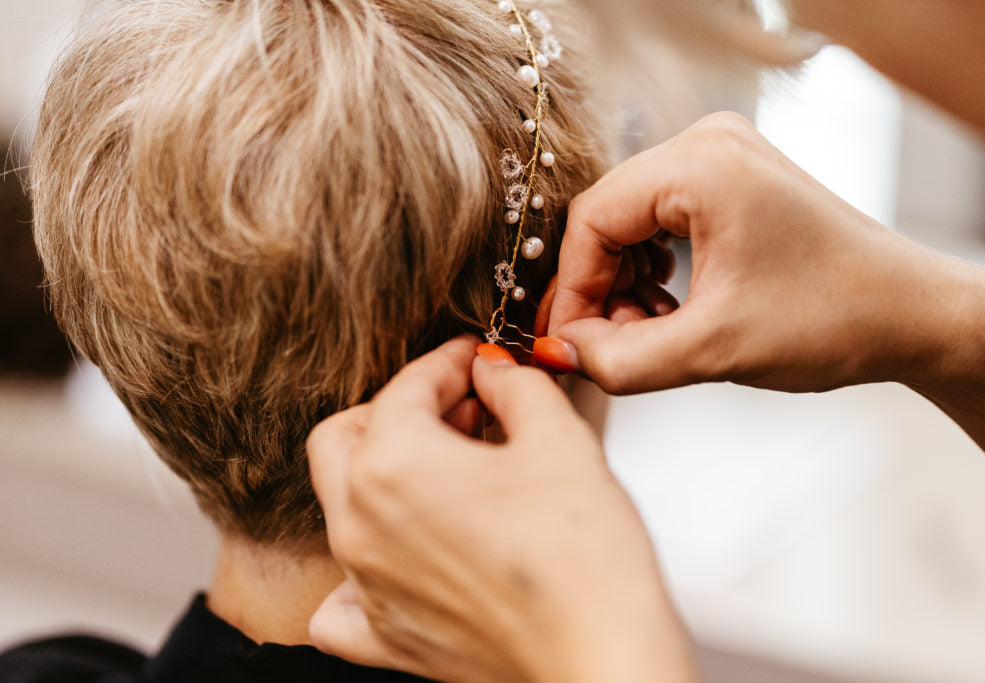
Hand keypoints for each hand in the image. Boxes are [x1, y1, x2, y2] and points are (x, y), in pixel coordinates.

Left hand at [306, 337, 695, 682]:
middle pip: (345, 438)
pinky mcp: (386, 638)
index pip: (406, 388)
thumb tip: (494, 371)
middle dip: (399, 409)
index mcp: (394, 466)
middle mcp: (361, 525)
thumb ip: (516, 386)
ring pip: (341, 505)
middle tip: (461, 408)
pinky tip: (401, 557)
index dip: (447, 363)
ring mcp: (366, 585)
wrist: (601, 655)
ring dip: (386, 473)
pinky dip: (357, 574)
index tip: (475, 360)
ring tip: (453, 469)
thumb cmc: (582, 557)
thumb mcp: (558, 438)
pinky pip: (339, 603)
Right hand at [542, 111, 952, 394]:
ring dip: (624, 282)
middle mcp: (708, 143)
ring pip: (632, 220)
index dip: (572, 290)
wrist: (914, 315)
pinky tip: (669, 311)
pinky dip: (652, 269)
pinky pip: (662, 219)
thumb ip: (621, 360)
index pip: (592, 220)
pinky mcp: (735, 180)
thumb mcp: (714, 350)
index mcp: (702, 165)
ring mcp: (724, 156)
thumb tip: (559, 353)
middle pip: (607, 216)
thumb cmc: (834, 320)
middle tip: (608, 346)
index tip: (569, 346)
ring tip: (649, 332)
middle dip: (600, 288)